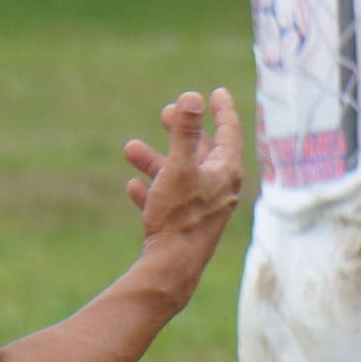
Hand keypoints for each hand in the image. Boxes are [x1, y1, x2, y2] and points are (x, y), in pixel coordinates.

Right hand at [122, 87, 243, 303]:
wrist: (172, 268)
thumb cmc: (180, 216)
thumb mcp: (179, 167)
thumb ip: (184, 131)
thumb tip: (192, 97)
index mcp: (227, 171)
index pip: (230, 132)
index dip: (222, 110)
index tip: (217, 93)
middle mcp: (221, 189)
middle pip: (203, 152)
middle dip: (182, 132)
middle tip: (165, 114)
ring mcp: (204, 209)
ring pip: (181, 176)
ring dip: (156, 161)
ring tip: (130, 149)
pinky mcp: (187, 227)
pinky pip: (170, 201)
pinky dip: (153, 190)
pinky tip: (133, 187)